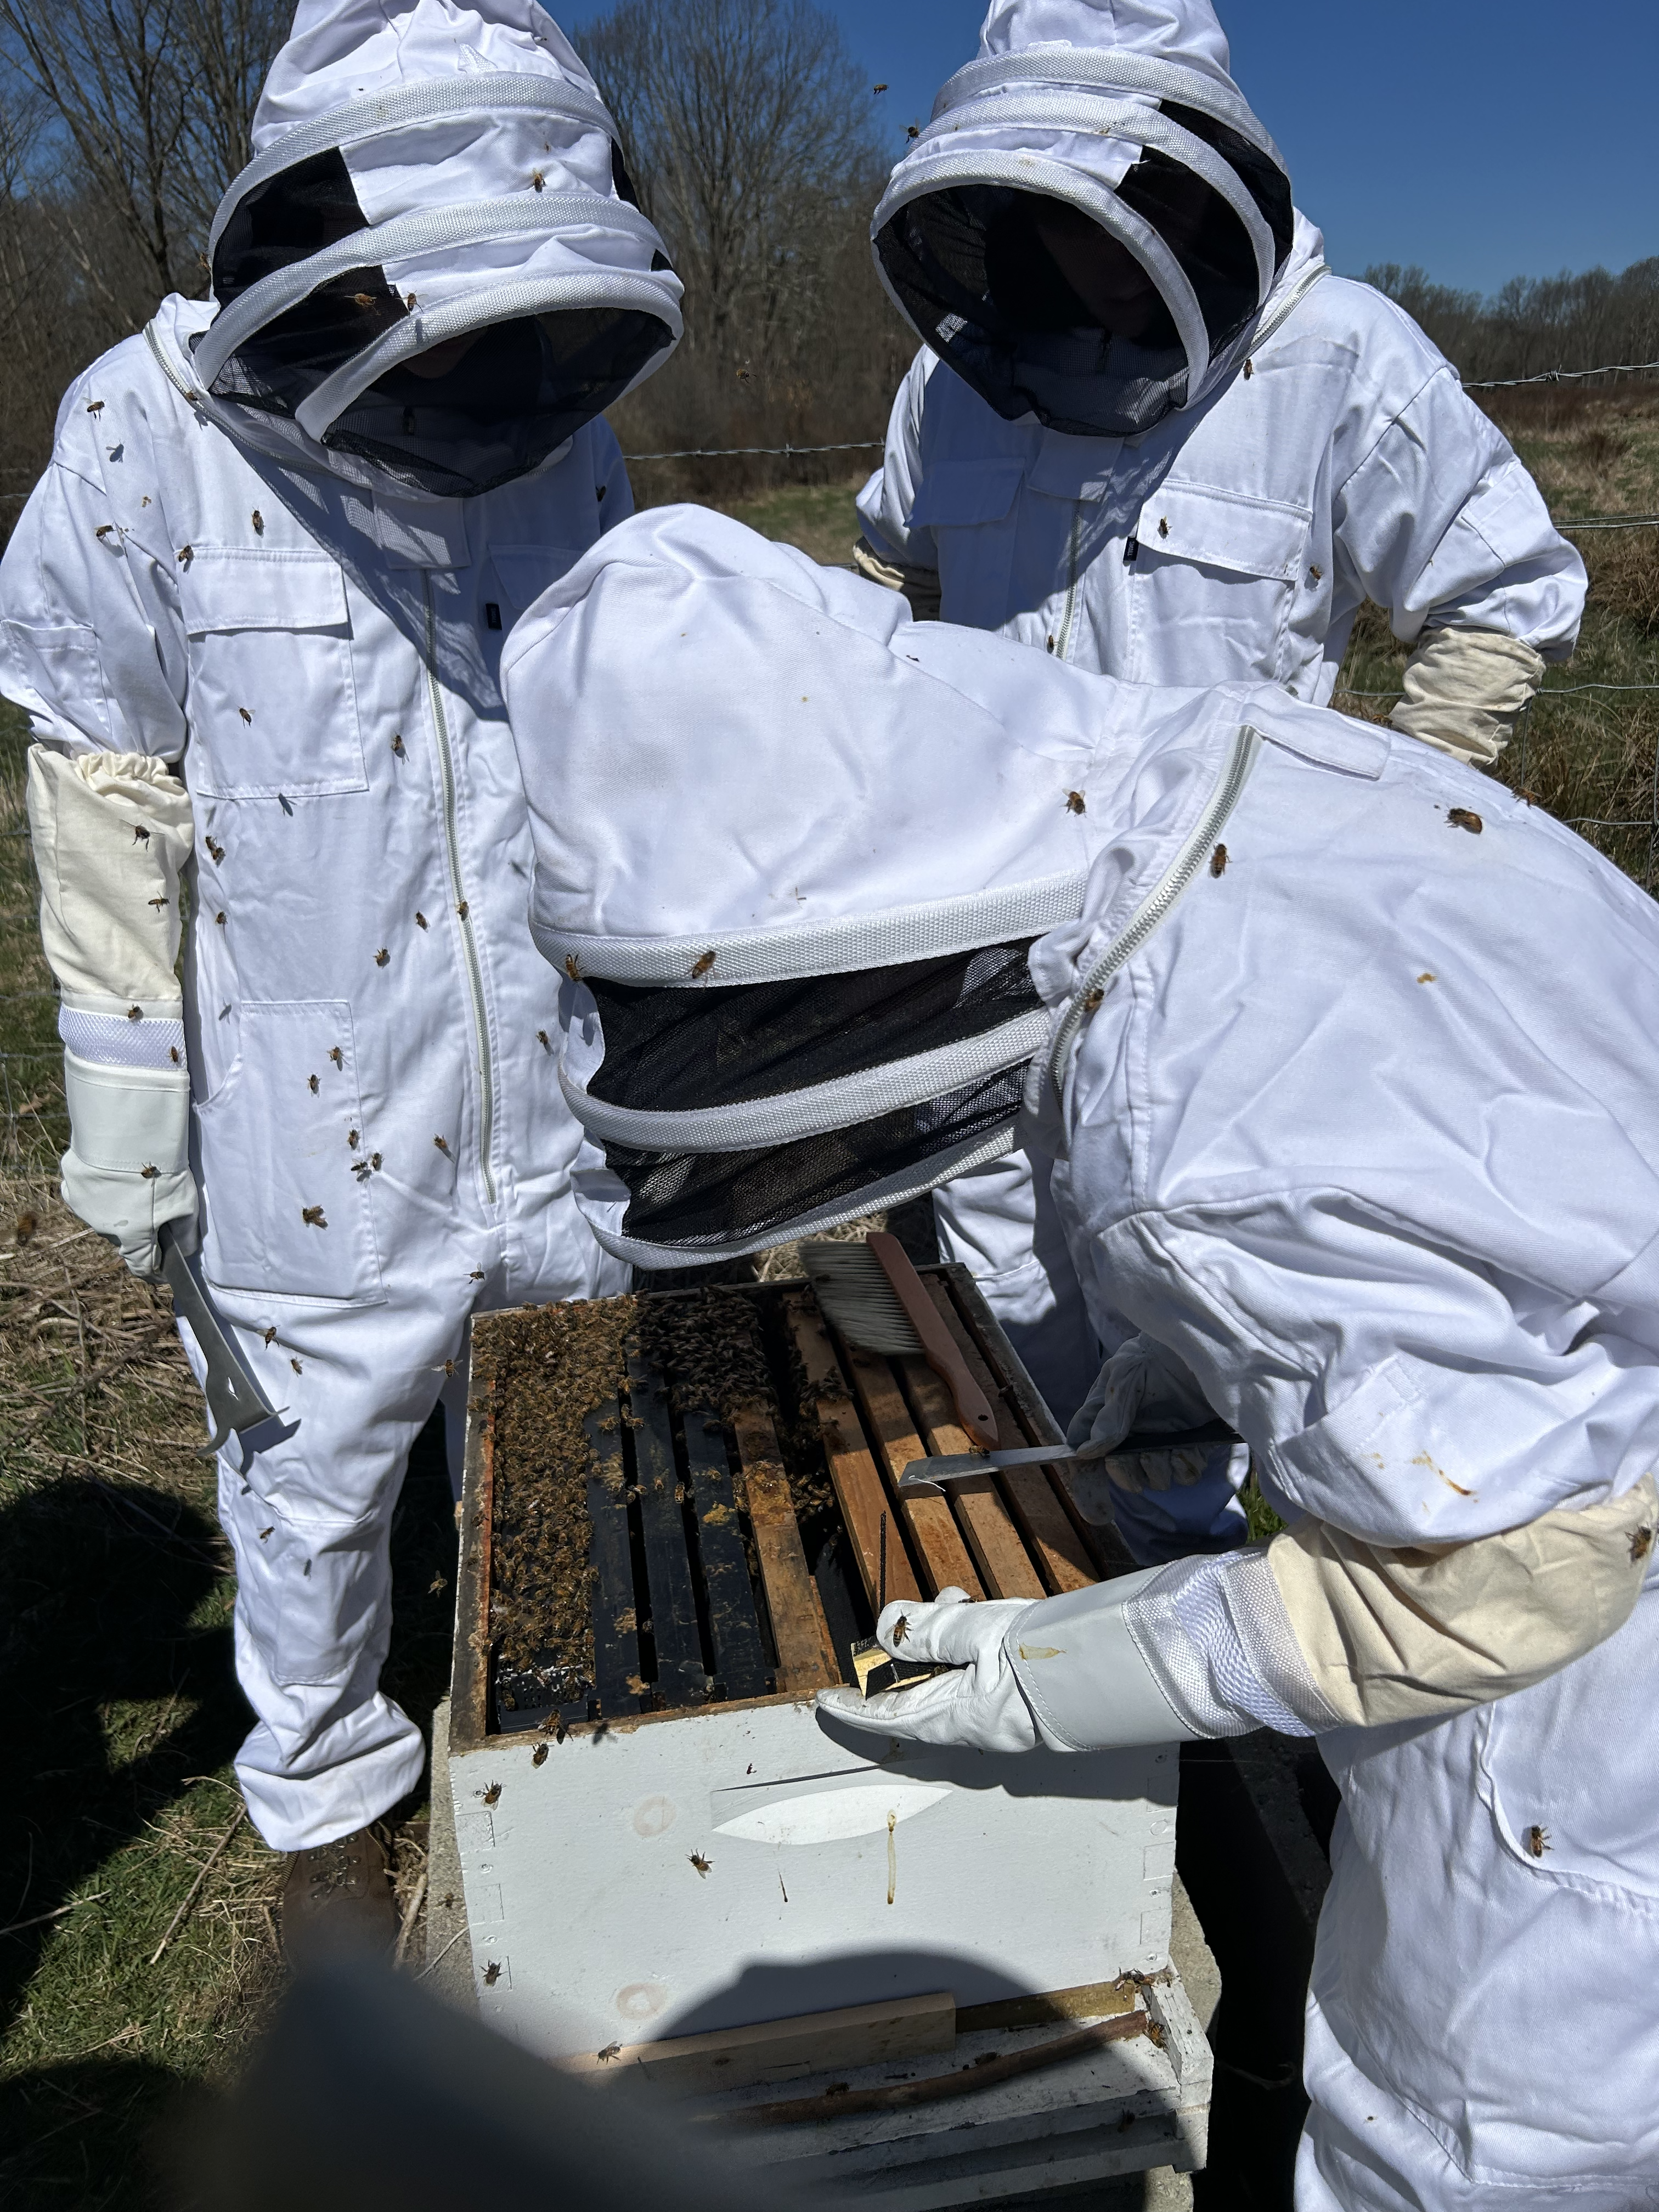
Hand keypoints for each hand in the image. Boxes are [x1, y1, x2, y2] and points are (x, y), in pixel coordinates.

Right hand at [59, 1054, 194, 1280]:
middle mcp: (102, 1228)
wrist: (126, 1132)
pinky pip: (86, 1191)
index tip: (162, 1271)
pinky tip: (111, 1170)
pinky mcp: (70, 1181)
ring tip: (133, 1184)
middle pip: (123, 1238)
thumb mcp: (186, 1204)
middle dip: (137, 1231)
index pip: (141, 1267)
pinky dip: (99, 1186)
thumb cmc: (161, 1171)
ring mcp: (81, 1205)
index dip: (154, 1271)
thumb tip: (186, 1251)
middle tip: (152, 1209)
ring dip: (116, 1207)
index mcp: (131, 1238)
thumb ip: (186, 1233)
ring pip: (102, 1214)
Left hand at [816, 1588, 1041, 1750]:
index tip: (825, 1699)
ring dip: (940, 1636)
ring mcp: (994, 1710)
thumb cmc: (1044, 1654)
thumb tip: (885, 1631)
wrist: (1110, 1663)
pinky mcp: (1015, 1693)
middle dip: (905, 1649)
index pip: (885, 1716)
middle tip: (907, 1616)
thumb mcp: (974, 1630)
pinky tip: (979, 1611)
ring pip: (946, 1672)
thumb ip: (924, 1630)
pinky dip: (967, 1639)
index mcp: (954, 1717)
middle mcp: (970, 1722)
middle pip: (915, 1688)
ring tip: (955, 1603)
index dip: (852, 1705)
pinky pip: (974, 1669)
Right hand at [1066, 1334, 1217, 1493]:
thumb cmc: (1155, 1353)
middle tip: (1138, 1459)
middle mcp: (1131, 1436)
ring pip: (1156, 1480)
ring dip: (1159, 1470)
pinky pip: (1185, 1475)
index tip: (1098, 1513)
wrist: (1200, 1344)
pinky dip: (1185, 1467)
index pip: (1086, 1458)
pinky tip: (1186, 1449)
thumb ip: (1110, 1416)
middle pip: (1122, 1475)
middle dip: (1130, 1474)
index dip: (1088, 1487)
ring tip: (1167, 1448)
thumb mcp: (1125, 1376)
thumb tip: (1087, 1452)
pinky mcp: (1190, 1445)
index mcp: (1105, 1419)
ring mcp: (1161, 1442)